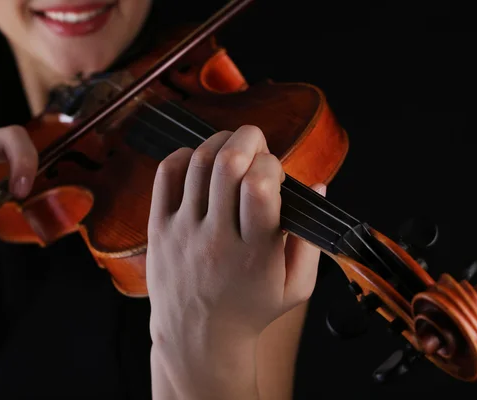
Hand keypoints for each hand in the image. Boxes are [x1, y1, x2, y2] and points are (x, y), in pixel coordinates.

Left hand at [146, 125, 324, 395]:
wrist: (197, 339)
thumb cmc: (250, 311)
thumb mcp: (296, 287)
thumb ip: (310, 240)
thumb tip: (317, 186)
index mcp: (254, 253)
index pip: (259, 186)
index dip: (272, 164)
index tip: (275, 172)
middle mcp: (216, 239)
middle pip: (227, 164)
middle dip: (248, 137)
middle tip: (257, 142)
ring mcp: (183, 231)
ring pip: (198, 163)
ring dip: (221, 142)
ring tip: (233, 150)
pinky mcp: (159, 228)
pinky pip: (166, 175)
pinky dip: (184, 155)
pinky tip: (200, 162)